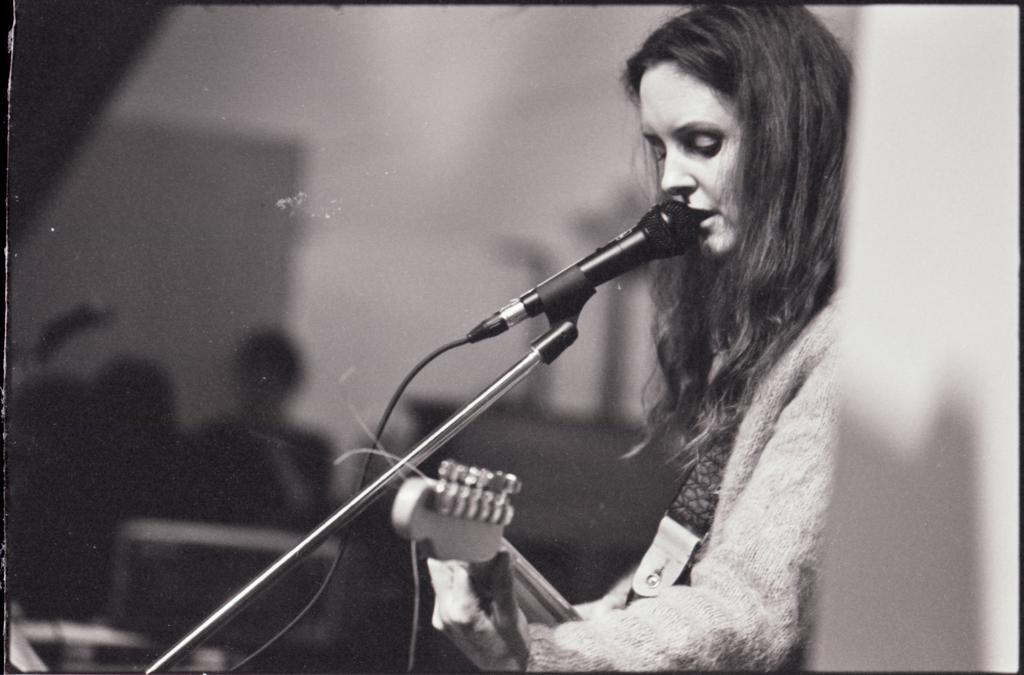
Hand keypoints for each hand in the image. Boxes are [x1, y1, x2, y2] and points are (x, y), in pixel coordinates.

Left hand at [426, 550, 529, 670]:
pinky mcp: (442, 617)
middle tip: (481, 554)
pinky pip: (444, 588)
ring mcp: (441, 615)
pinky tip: (477, 587)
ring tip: (482, 574)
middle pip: (440, 567)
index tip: (482, 542)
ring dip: (457, 567)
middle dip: (458, 554)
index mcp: (461, 610)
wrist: (503, 670)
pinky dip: (458, 580)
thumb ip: (503, 582)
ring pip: (439, 575)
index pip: (454, 564)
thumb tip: (502, 554)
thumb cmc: (509, 647)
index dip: (468, 549)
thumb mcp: (511, 615)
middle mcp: (445, 612)